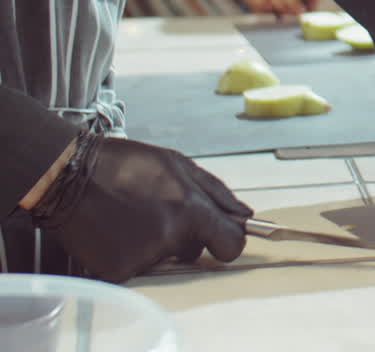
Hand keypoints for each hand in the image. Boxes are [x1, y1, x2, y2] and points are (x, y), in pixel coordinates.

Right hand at [31, 134, 253, 282]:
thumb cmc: (124, 165)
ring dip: (155, 243)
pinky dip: (128, 254)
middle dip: (185, 237)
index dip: (228, 241)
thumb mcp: (178, 164)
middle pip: (194, 252)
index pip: (231, 245)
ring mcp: (142, 257)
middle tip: (156, 212)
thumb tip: (247, 216)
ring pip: (164, 259)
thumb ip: (217, 193)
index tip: (219, 238)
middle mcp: (169, 238)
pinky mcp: (116, 271)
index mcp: (191, 211)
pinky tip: (114, 230)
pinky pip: (137, 268)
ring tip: (131, 216)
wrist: (67, 176)